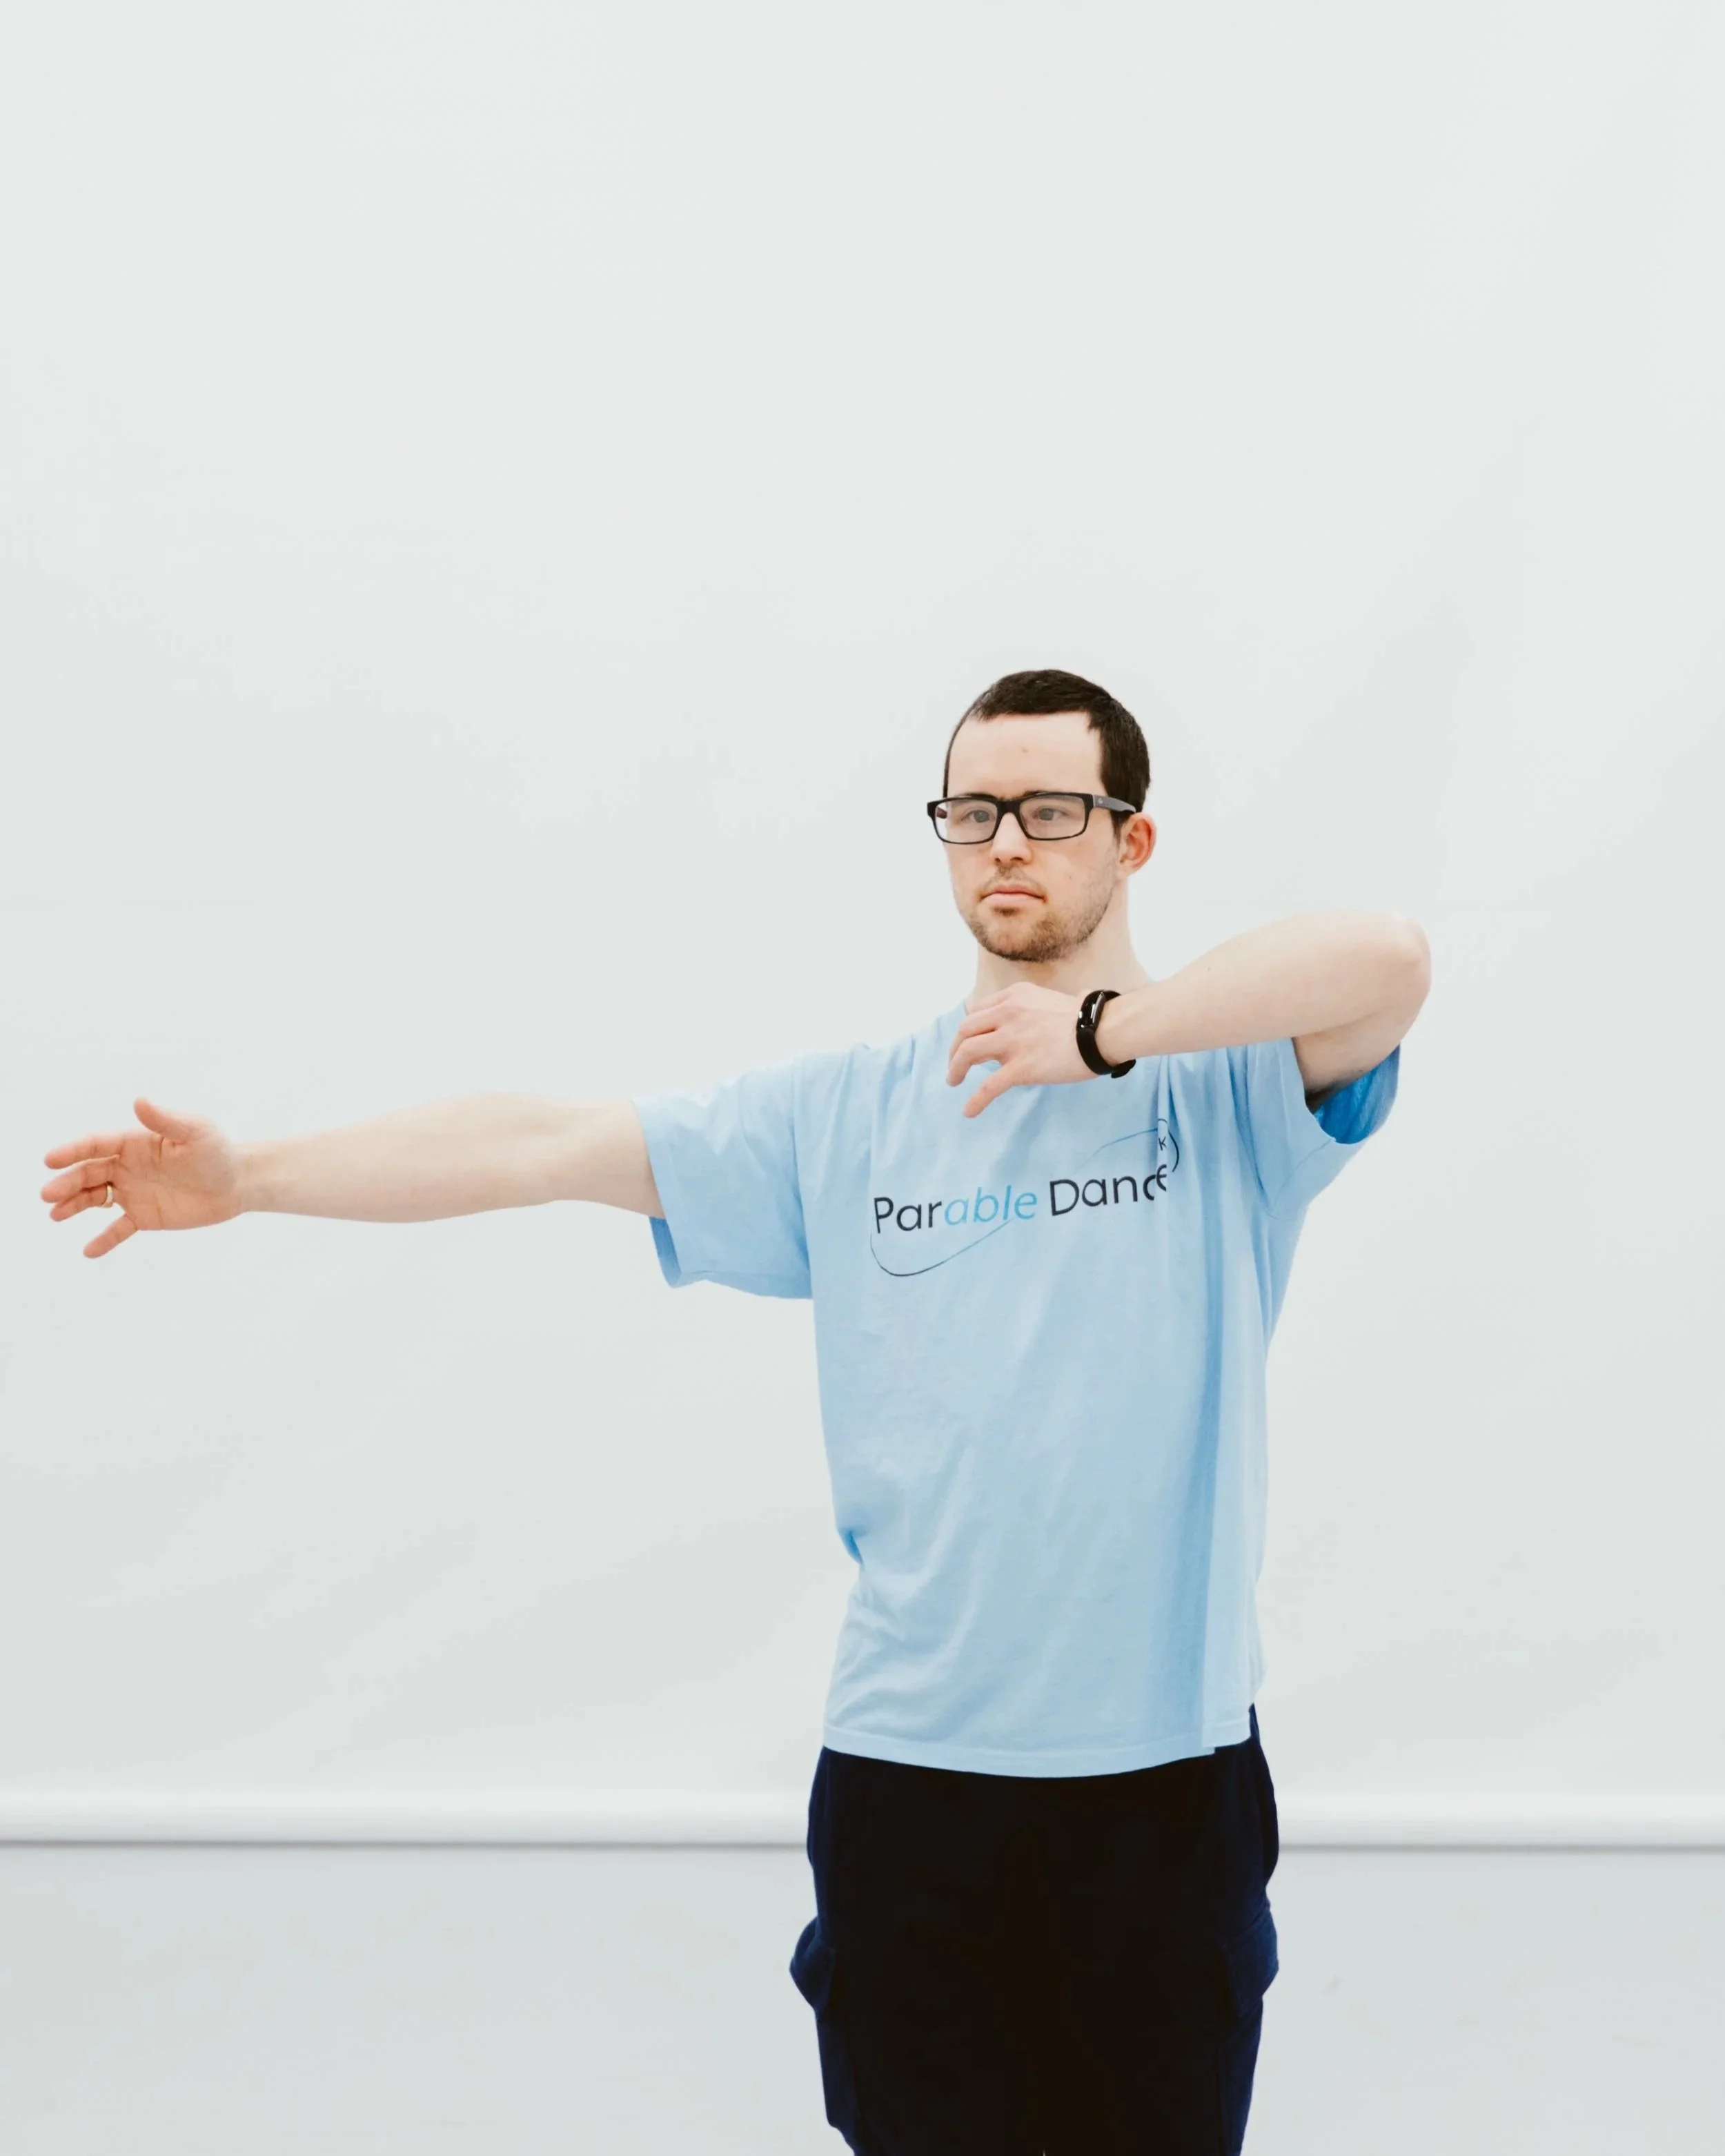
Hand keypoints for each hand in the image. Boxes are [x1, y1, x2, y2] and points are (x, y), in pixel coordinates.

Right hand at [41, 1098, 244, 1258]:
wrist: (238, 1183)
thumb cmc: (217, 1151)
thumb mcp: (195, 1131)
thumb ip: (166, 1119)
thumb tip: (139, 1100)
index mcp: (134, 1143)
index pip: (97, 1145)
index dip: (72, 1151)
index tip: (51, 1160)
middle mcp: (127, 1166)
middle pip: (89, 1173)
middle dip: (66, 1183)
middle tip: (47, 1195)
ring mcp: (134, 1192)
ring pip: (95, 1199)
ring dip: (74, 1206)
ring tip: (56, 1215)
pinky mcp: (145, 1216)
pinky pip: (119, 1230)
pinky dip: (104, 1240)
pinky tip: (89, 1252)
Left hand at [945, 983, 1092, 1116]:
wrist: (1103, 1031)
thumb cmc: (1091, 1017)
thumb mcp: (1058, 998)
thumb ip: (1052, 1003)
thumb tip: (1077, 996)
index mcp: (1015, 997)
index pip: (978, 1011)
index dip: (971, 1028)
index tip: (971, 1041)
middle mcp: (1007, 1015)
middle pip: (965, 1030)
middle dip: (955, 1048)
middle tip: (955, 1063)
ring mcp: (1011, 1041)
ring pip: (967, 1053)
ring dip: (955, 1068)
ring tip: (953, 1081)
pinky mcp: (1020, 1068)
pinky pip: (989, 1086)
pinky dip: (975, 1100)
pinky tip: (969, 1111)